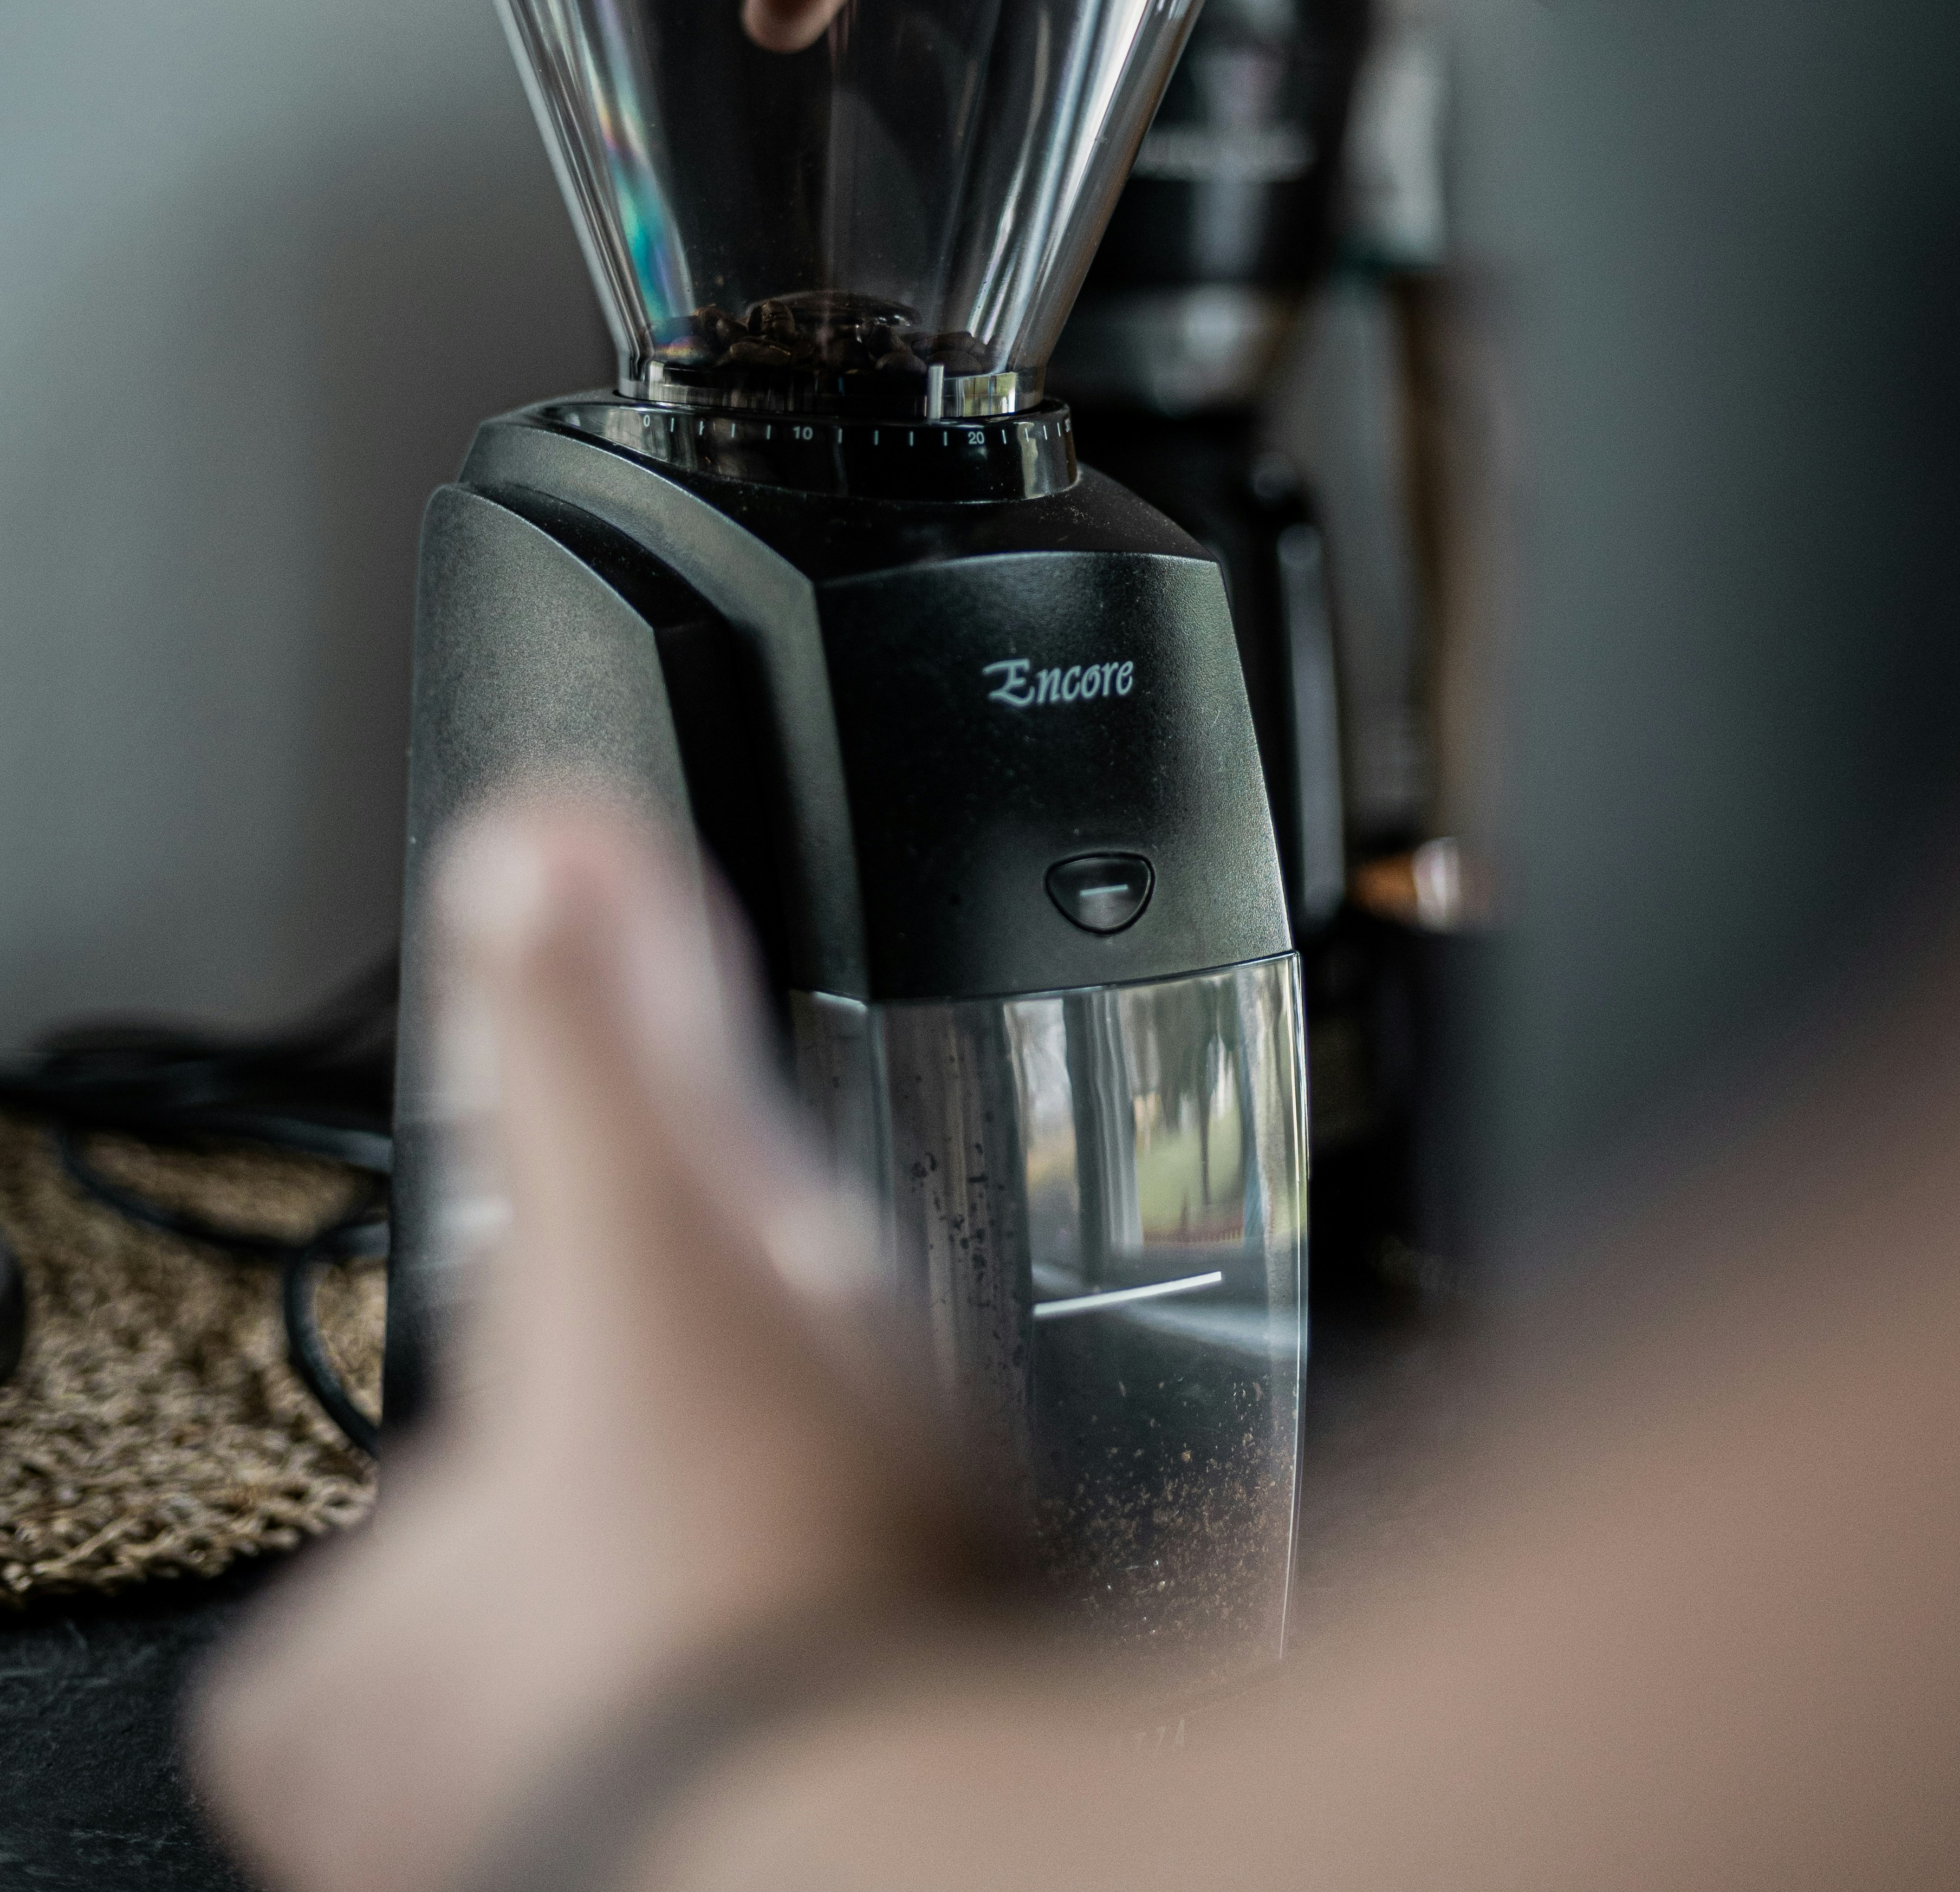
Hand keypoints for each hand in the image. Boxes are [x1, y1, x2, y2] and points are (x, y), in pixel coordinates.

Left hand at [190, 803, 988, 1891]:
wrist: (944, 1846)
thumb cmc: (764, 1589)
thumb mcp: (658, 1249)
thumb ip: (592, 1048)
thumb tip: (533, 847)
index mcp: (339, 1683)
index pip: (405, 1534)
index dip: (534, 1453)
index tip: (632, 1423)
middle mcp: (428, 1826)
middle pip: (545, 1635)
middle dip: (660, 1557)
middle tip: (781, 1495)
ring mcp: (579, 1876)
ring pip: (658, 1722)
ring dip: (752, 1646)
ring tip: (867, 1584)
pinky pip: (768, 1802)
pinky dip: (829, 1727)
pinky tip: (917, 1676)